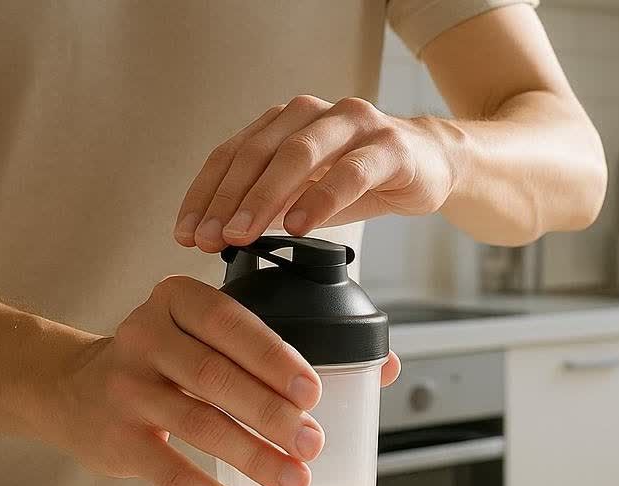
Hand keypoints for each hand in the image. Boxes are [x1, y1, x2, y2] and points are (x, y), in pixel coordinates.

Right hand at [52, 276, 399, 485]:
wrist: (71, 389)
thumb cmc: (169, 358)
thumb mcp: (207, 332)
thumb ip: (282, 345)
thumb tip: (384, 369)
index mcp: (178, 298)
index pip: (232, 323)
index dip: (273, 358)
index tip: (313, 391)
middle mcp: (145, 335)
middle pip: (217, 377)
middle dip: (272, 413)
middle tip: (315, 442)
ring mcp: (126, 387)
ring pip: (199, 424)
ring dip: (253, 457)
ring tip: (296, 482)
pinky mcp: (116, 438)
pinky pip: (172, 473)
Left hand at [174, 96, 458, 252]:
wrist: (431, 165)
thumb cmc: (365, 178)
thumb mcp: (307, 194)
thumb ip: (269, 206)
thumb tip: (218, 234)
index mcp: (286, 122)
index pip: (232, 153)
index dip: (205, 194)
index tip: (187, 233)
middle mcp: (314, 114)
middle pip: (260, 152)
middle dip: (229, 198)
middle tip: (209, 238)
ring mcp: (354, 124)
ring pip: (299, 154)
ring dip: (266, 197)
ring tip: (244, 235)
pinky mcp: (389, 146)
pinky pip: (350, 171)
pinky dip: (321, 198)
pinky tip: (301, 226)